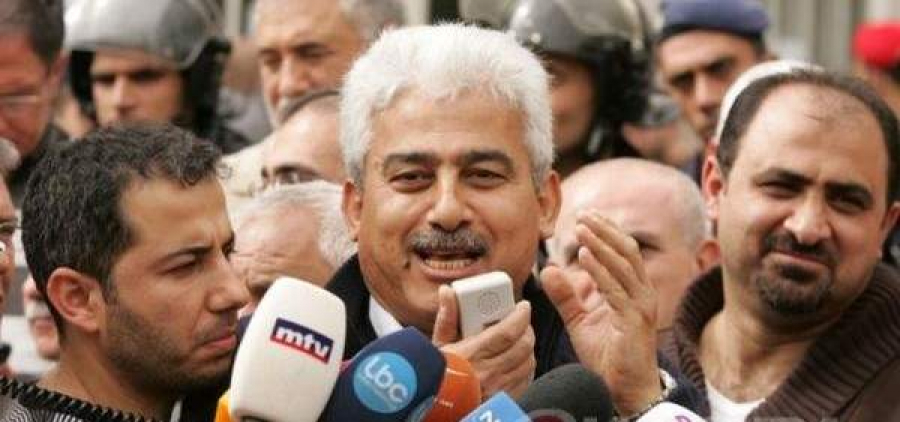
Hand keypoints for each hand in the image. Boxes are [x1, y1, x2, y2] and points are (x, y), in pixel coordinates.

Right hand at [432, 285, 535, 399]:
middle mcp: (488, 374)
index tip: (523, 306)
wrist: (435, 403)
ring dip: (527, 348)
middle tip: (521, 321)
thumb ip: (447, 317)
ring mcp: (498, 390)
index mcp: (471, 355)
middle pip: (523, 346)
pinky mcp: (504, 400)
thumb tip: (447, 292)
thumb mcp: (438, 345)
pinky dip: (526, 367)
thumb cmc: (436, 375)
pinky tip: (517, 360)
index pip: (507, 332)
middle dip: (526, 329)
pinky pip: (525, 380)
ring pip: (528, 363)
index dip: (520, 316)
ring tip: (518, 339)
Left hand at [540, 211, 659, 415]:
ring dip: (601, 244)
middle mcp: (642, 293)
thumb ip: (566, 295)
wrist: (624, 389)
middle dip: (605, 230)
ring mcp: (641, 306)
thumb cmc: (608, 355)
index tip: (586, 215)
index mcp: (634, 289)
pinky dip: (600, 271)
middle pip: (627, 250)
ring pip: (623, 264)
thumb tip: (547, 269)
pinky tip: (583, 258)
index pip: (623, 251)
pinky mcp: (634, 321)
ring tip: (582, 229)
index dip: (606, 231)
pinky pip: (616, 290)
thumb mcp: (580, 320)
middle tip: (583, 214)